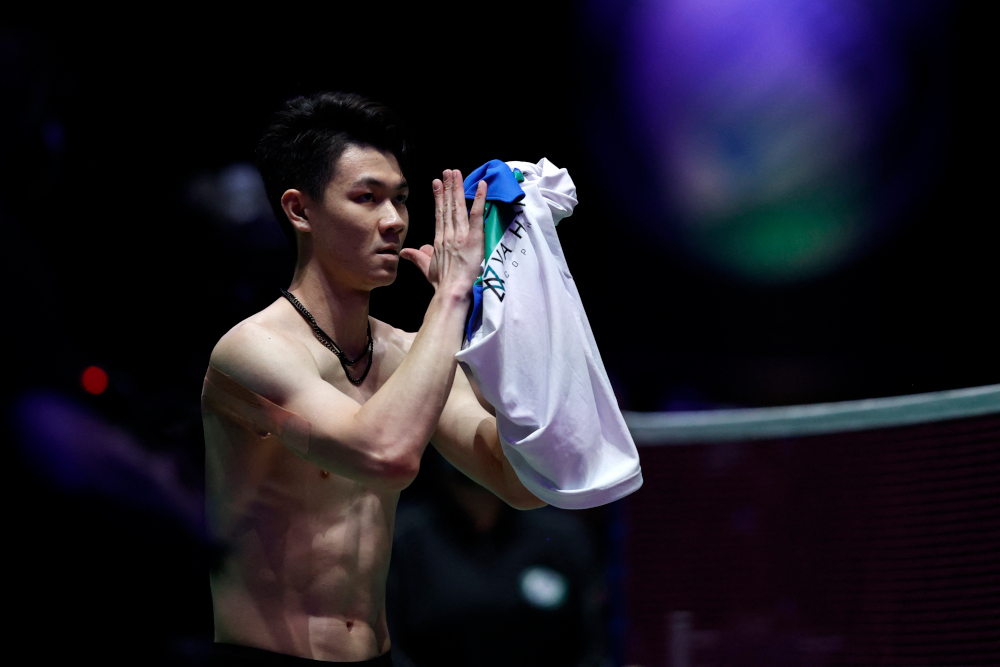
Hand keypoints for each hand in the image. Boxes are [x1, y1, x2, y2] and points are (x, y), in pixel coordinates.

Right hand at [400, 169, 485, 295]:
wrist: (451, 291)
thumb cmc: (442, 284)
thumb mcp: (427, 269)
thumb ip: (418, 257)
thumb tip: (404, 252)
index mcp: (439, 240)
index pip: (439, 214)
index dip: (439, 198)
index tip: (437, 183)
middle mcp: (448, 234)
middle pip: (448, 206)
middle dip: (448, 187)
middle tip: (448, 171)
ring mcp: (460, 234)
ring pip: (458, 207)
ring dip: (457, 188)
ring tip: (456, 173)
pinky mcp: (473, 237)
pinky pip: (476, 215)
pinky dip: (479, 199)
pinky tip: (482, 185)